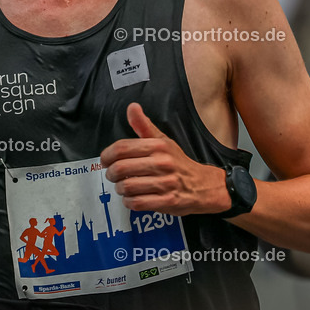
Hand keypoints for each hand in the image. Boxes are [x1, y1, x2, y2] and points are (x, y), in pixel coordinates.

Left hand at [100, 103, 227, 215]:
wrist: (204, 186)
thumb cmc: (178, 163)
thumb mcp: (163, 141)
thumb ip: (144, 126)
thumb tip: (132, 107)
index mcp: (159, 146)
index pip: (122, 148)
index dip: (107, 155)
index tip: (105, 160)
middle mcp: (162, 163)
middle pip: (121, 168)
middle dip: (111, 174)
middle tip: (112, 175)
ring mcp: (166, 183)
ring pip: (127, 187)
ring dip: (120, 189)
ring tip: (122, 187)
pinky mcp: (168, 201)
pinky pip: (138, 203)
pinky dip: (129, 202)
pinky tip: (131, 198)